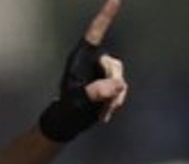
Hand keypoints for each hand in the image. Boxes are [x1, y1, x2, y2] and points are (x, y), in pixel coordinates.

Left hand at [39, 0, 128, 142]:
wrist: (68, 123)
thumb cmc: (67, 109)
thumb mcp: (78, 101)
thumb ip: (96, 92)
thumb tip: (117, 85)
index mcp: (81, 58)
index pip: (95, 33)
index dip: (106, 15)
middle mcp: (93, 62)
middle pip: (113, 65)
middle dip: (111, 86)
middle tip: (102, 103)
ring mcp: (101, 73)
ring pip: (120, 79)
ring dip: (113, 98)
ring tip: (100, 111)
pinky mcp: (108, 83)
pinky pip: (121, 89)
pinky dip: (114, 103)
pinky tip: (103, 113)